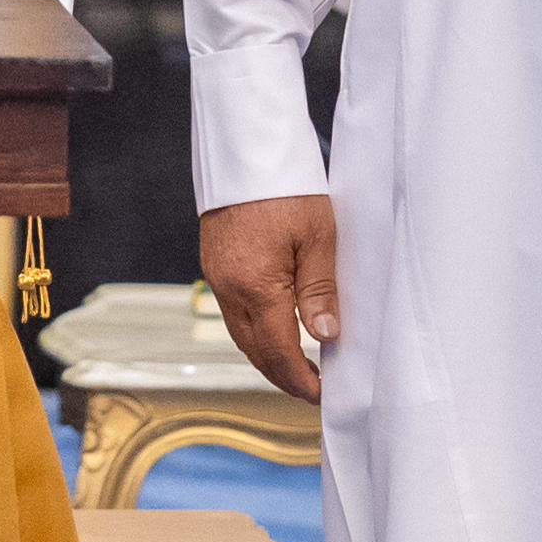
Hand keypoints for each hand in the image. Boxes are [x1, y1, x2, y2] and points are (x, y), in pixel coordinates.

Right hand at [199, 196, 339, 401]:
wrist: (246, 147)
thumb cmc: (286, 186)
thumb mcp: (317, 238)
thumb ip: (320, 290)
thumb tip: (326, 335)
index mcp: (256, 286)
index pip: (278, 352)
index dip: (300, 379)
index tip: (322, 394)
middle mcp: (229, 287)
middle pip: (253, 350)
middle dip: (282, 375)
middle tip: (312, 389)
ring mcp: (217, 274)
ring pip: (239, 332)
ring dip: (266, 355)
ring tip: (297, 365)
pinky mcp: (215, 261)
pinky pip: (232, 310)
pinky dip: (254, 330)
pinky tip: (273, 328)